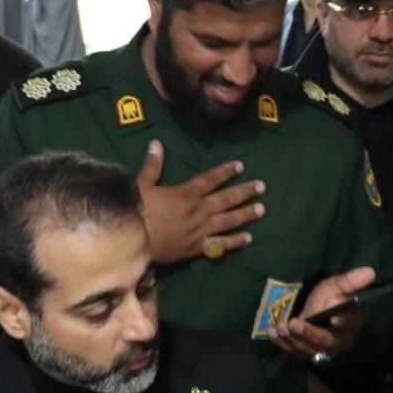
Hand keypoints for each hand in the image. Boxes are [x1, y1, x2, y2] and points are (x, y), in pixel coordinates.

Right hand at [135, 140, 264, 264]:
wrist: (131, 243)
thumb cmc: (135, 213)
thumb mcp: (141, 185)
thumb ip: (152, 165)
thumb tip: (157, 143)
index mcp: (185, 194)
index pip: (210, 179)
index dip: (226, 171)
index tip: (241, 166)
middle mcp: (198, 211)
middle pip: (226, 199)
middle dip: (244, 192)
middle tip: (262, 187)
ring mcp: (200, 231)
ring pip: (228, 221)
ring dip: (246, 215)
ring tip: (261, 210)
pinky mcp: (197, 248)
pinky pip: (220, 245)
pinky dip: (235, 242)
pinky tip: (248, 239)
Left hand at [267, 266, 375, 360]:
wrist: (314, 313)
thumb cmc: (329, 299)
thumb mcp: (337, 287)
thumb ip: (350, 281)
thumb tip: (371, 270)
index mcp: (349, 324)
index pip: (349, 324)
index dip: (343, 321)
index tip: (335, 318)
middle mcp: (336, 341)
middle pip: (324, 341)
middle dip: (308, 333)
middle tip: (294, 324)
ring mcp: (318, 350)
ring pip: (306, 348)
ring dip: (292, 338)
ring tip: (280, 327)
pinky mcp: (303, 353)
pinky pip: (292, 351)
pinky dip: (281, 343)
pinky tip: (272, 333)